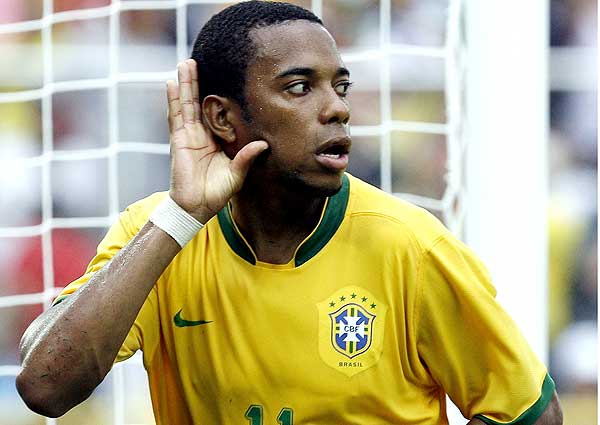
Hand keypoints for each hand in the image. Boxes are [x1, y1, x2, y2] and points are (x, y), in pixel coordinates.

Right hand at [166, 59, 267, 222]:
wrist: (196, 207)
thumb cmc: (216, 193)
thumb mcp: (237, 174)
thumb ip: (247, 157)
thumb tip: (264, 144)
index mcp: (216, 140)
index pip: (216, 113)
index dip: (217, 96)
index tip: (223, 76)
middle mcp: (201, 135)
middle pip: (199, 102)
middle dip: (198, 82)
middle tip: (199, 60)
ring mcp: (188, 136)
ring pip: (187, 104)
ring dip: (185, 84)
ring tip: (185, 63)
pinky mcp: (178, 140)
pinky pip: (175, 116)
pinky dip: (172, 100)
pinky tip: (170, 83)